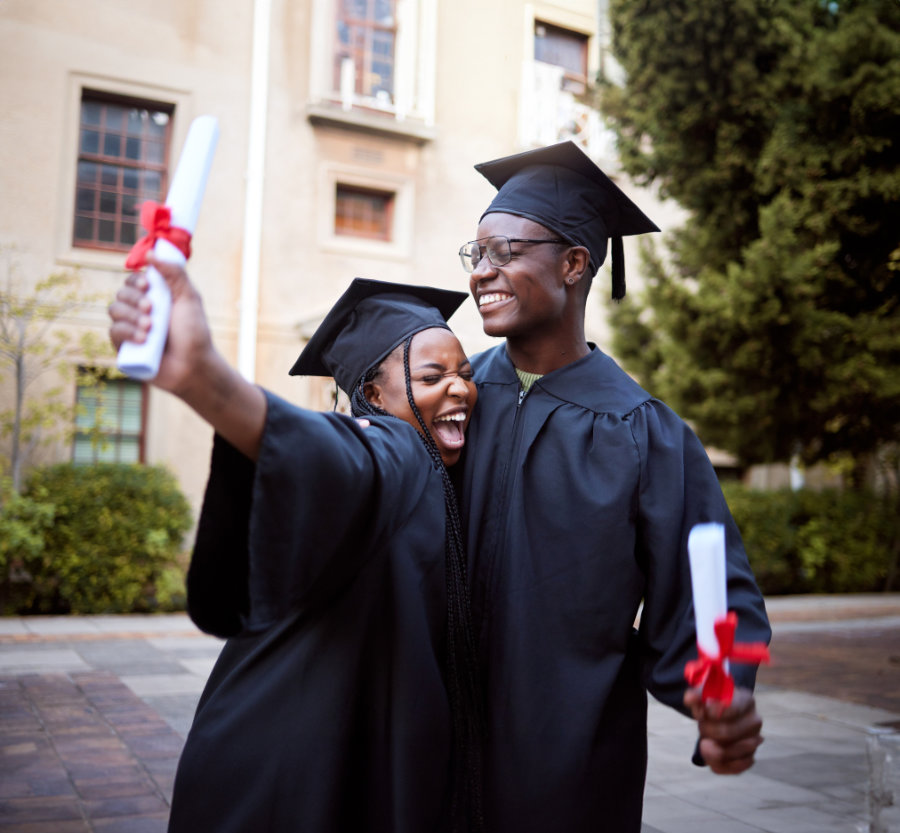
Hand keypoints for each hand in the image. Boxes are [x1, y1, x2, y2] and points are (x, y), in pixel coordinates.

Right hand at [108, 256, 213, 395]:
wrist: (194, 366)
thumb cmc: (195, 333)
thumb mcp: (189, 298)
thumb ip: (174, 273)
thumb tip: (150, 253)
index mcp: (155, 297)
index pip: (133, 281)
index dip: (136, 280)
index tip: (147, 285)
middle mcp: (140, 311)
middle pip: (122, 293)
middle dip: (135, 299)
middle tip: (152, 310)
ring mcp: (130, 328)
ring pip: (114, 310)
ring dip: (132, 316)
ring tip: (151, 328)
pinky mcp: (124, 346)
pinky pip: (113, 331)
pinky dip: (126, 332)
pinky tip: (143, 339)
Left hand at [683, 686, 763, 774]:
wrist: (720, 716)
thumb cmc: (713, 703)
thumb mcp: (704, 694)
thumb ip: (695, 694)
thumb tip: (689, 699)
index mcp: (745, 700)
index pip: (733, 708)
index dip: (712, 712)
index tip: (701, 713)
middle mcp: (754, 721)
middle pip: (728, 732)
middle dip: (707, 731)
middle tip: (701, 726)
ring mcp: (754, 741)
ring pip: (731, 753)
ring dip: (712, 750)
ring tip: (705, 741)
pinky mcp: (750, 757)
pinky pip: (735, 768)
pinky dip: (719, 765)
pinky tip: (710, 757)